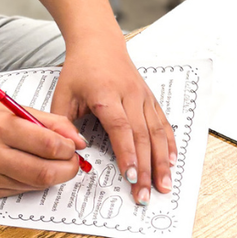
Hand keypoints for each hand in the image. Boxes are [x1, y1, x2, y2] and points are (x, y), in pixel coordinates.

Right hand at [0, 93, 86, 198]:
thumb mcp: (12, 107)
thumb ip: (48, 122)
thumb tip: (77, 140)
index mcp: (1, 126)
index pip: (48, 145)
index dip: (68, 149)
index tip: (74, 146)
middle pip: (44, 172)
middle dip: (67, 169)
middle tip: (72, 161)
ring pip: (34, 185)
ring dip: (52, 176)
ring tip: (54, 163)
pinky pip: (20, 190)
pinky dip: (33, 181)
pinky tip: (31, 168)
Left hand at [50, 41, 176, 205]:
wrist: (98, 43)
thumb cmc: (79, 70)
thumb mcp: (63, 95)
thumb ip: (64, 124)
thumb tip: (74, 151)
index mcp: (106, 94)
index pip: (120, 127)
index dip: (127, 152)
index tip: (129, 176)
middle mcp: (129, 95)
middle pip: (142, 135)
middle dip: (145, 168)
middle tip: (145, 195)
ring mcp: (143, 96)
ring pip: (157, 132)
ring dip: (162, 161)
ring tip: (165, 185)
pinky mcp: (150, 98)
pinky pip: (163, 123)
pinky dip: (169, 144)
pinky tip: (173, 162)